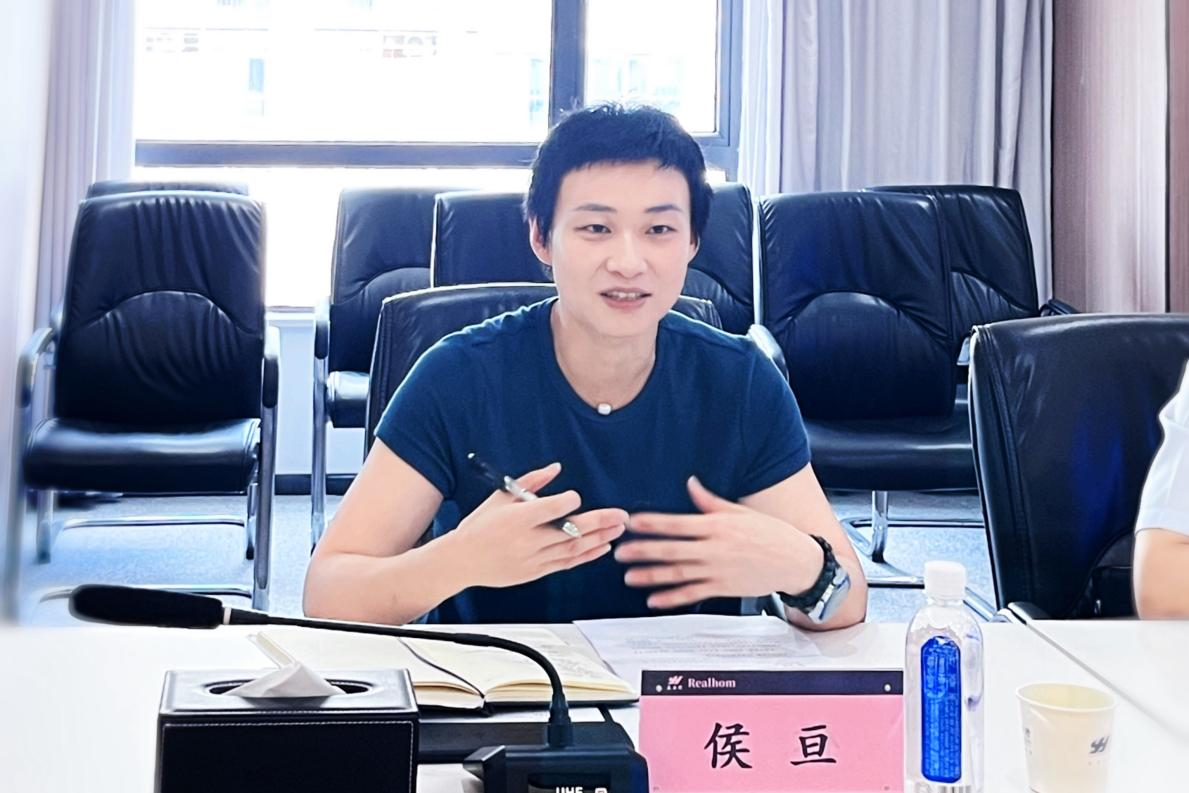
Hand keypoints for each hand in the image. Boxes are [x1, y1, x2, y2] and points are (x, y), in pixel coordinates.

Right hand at [447, 462, 627, 588]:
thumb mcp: (500, 497)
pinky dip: (587, 555)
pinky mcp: (535, 572)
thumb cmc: (479, 526)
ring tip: (618, 529)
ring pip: (573, 548)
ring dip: (599, 538)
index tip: (576, 497)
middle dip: (600, 521)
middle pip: (570, 530)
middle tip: (621, 515)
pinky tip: (602, 547)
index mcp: (516, 518)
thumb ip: (531, 482)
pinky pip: (567, 563)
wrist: (461, 561)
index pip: (552, 508)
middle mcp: (527, 540)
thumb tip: (556, 468)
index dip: (569, 501)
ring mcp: (532, 559)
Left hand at [614, 476, 824, 609]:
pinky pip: (693, 594)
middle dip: (644, 551)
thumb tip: (690, 483)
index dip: (653, 523)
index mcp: (717, 526)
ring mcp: (718, 571)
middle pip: (672, 550)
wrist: (795, 561)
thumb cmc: (769, 533)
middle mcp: (714, 549)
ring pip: (678, 574)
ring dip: (652, 576)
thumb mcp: (739, 512)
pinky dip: (672, 598)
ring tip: (629, 576)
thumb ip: (710, 501)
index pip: (678, 524)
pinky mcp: (723, 588)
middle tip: (620, 552)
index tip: (632, 522)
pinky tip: (653, 600)